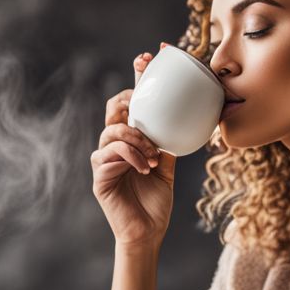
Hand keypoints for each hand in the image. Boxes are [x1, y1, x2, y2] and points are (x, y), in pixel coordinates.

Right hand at [91, 45, 177, 251]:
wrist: (148, 232)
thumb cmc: (156, 200)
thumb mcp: (168, 163)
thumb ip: (169, 139)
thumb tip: (190, 113)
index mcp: (129, 138)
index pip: (129, 101)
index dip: (136, 77)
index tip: (146, 57)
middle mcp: (114, 145)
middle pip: (112, 109)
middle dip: (127, 100)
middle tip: (143, 106)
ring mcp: (104, 160)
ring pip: (112, 131)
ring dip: (136, 138)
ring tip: (153, 154)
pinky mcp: (99, 177)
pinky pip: (110, 155)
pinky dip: (131, 157)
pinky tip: (146, 167)